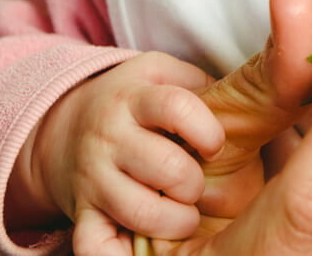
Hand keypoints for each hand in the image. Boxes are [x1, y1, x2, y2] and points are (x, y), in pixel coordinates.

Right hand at [8, 52, 225, 254]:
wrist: (63, 126)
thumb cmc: (134, 101)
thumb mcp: (161, 74)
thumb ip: (201, 83)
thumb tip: (248, 100)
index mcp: (134, 99)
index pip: (176, 107)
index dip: (207, 130)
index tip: (215, 145)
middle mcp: (109, 138)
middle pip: (165, 166)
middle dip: (194, 182)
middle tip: (196, 185)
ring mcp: (92, 178)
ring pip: (139, 210)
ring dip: (176, 220)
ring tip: (184, 215)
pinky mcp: (80, 213)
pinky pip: (92, 245)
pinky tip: (141, 249)